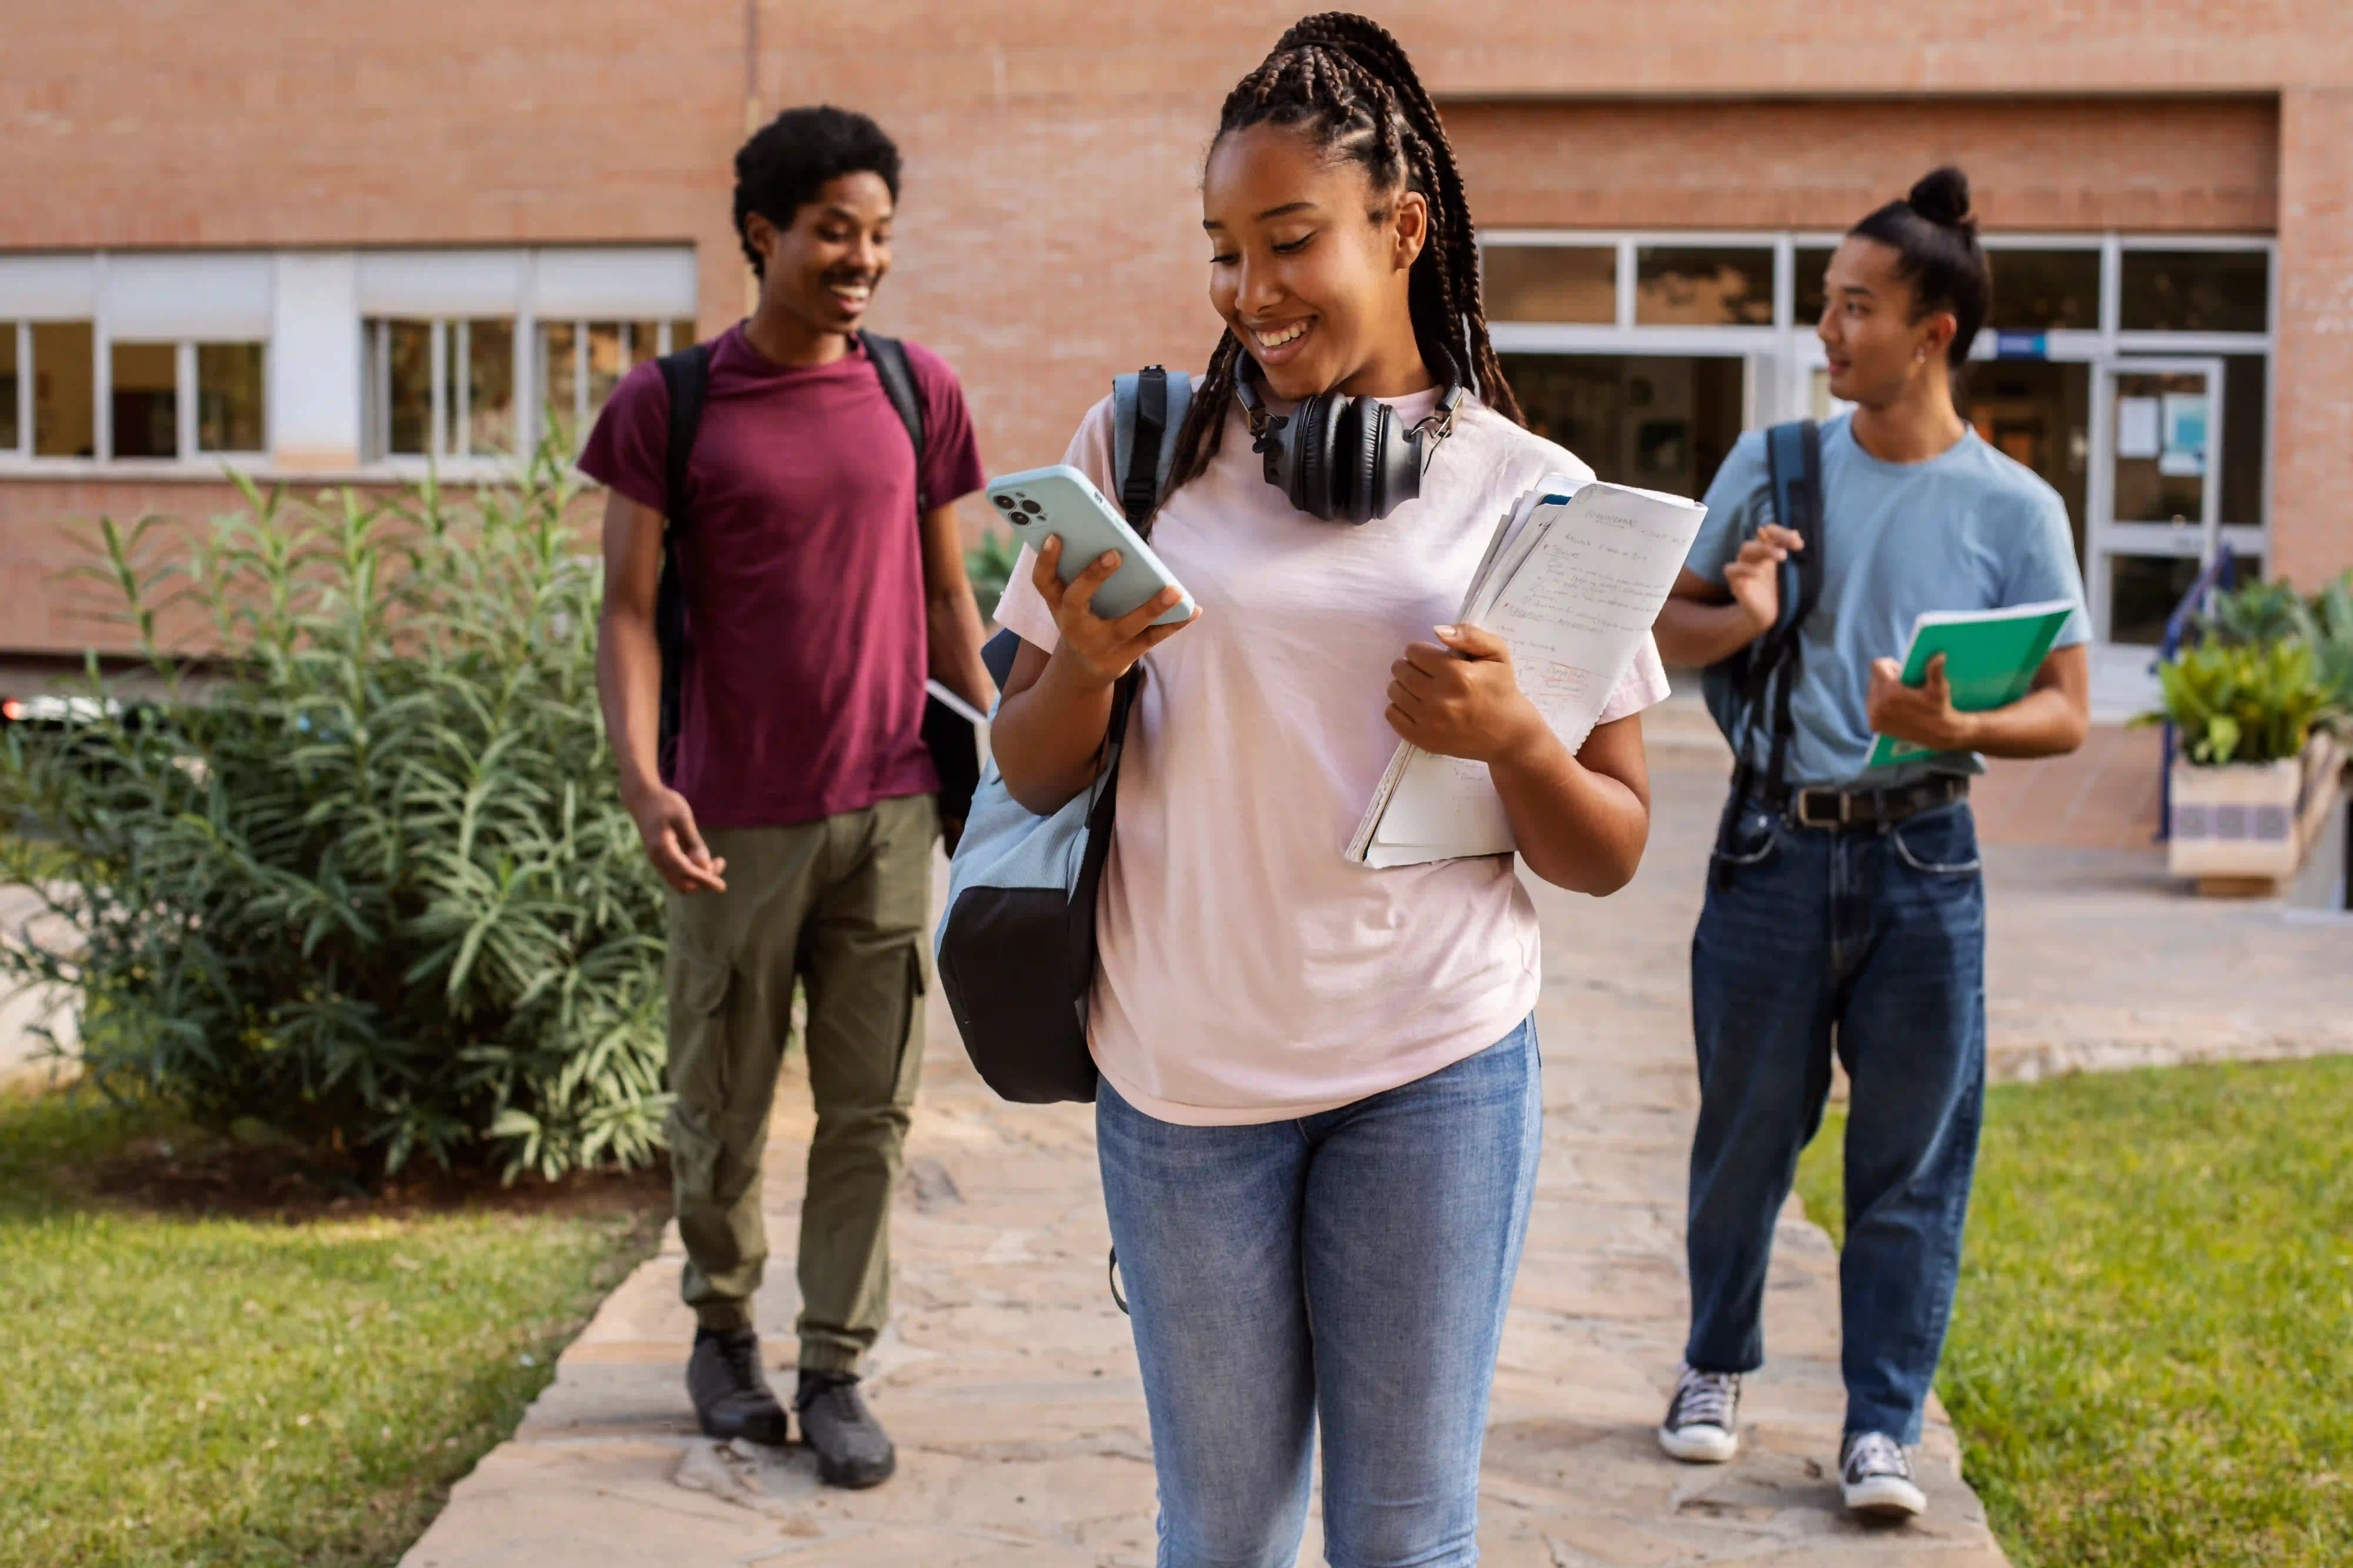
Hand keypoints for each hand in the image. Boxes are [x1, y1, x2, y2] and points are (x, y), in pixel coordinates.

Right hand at [628, 784, 727, 893]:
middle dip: (704, 879)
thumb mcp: (683, 819)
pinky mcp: (661, 858)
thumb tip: (705, 866)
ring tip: (717, 860)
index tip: (722, 887)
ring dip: (700, 876)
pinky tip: (703, 858)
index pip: (686, 873)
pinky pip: (678, 874)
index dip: (705, 880)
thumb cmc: (665, 804)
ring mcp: (657, 861)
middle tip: (720, 861)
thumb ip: (694, 843)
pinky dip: (693, 871)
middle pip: (683, 884)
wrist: (642, 798)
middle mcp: (657, 859)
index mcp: (662, 849)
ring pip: (681, 881)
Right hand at [1033, 534, 1199, 687]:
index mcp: (1057, 604)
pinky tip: (1193, 609)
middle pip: (1075, 601)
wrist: (1084, 668)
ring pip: (1125, 626)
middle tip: (1114, 554)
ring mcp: (1098, 644)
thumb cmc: (1083, 617)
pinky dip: (1174, 624)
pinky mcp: (1122, 657)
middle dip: (1093, 577)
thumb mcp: (1072, 598)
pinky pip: (1151, 639)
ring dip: (1151, 607)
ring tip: (1175, 590)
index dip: (1045, 560)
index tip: (1054, 536)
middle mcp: (1072, 625)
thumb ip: (1082, 571)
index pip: (1042, 581)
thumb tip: (1115, 537)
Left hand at [1385, 624, 1547, 764]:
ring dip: (1402, 685)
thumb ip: (1470, 635)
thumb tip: (1437, 630)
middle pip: (1401, 670)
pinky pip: (1391, 715)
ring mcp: (1429, 722)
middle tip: (1423, 671)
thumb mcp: (1497, 654)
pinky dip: (1398, 706)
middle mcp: (1441, 700)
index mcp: (1458, 676)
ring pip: (1394, 691)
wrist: (1507, 734)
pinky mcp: (1422, 739)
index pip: (1415, 652)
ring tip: (1419, 687)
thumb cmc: (1500, 690)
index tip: (1430, 657)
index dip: (1420, 651)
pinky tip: (1415, 704)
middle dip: (1409, 665)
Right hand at [1722, 524, 1803, 636]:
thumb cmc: (1779, 591)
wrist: (1768, 615)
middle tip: (1793, 546)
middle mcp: (1753, 556)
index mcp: (1766, 550)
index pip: (1769, 531)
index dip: (1782, 533)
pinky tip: (1757, 573)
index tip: (1798, 544)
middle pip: (1759, 536)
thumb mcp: (1789, 572)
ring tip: (1782, 556)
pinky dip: (1743, 569)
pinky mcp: (1735, 583)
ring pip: (1746, 549)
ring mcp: (1742, 568)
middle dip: (1776, 538)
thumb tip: (1796, 536)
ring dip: (1764, 549)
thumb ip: (1790, 555)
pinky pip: (1731, 569)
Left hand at [1867, 652, 1975, 751]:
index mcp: (1891, 692)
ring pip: (1871, 692)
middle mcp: (1878, 705)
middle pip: (1874, 679)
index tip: (1901, 671)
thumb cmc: (1939, 708)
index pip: (1877, 666)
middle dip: (1886, 678)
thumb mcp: (1939, 689)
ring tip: (1899, 695)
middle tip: (1903, 684)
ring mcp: (1874, 716)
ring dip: (1882, 690)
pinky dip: (1879, 703)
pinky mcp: (1873, 725)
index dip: (1889, 665)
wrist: (1938, 734)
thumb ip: (1935, 671)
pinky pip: (1870, 705)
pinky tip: (1894, 705)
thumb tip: (1940, 655)